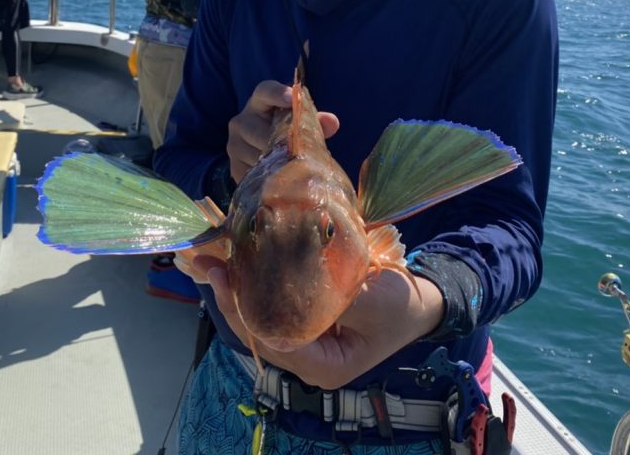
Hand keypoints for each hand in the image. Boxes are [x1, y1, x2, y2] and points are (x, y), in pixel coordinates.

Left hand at [201, 255, 443, 389]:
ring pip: (260, 322)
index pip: (270, 337)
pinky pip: (272, 311)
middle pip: (258, 332)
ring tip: (214, 262)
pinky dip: (255, 289)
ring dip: (238, 292)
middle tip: (207, 263)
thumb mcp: (370, 298)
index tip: (222, 274)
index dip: (242, 307)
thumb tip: (284, 271)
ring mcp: (306, 347)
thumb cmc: (400, 304)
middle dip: (231, 298)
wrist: (423, 303)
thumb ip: (328, 293)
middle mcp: (308, 363)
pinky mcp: (305, 327)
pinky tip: (239, 267)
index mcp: (323, 366)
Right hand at [227, 81, 339, 182]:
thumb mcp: (297, 121)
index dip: (278, 93)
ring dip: (278, 164)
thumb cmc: (284, 129)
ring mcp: (234, 145)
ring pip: (259, 157)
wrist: (259, 150)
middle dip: (283, 143)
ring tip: (296, 170)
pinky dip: (270, 179)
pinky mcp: (234, 167)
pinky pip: (254, 175)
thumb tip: (332, 122)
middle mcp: (241, 121)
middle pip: (262, 132)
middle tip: (303, 153)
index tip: (291, 97)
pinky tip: (283, 181)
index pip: (265, 91)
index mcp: (259, 102)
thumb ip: (314, 120)